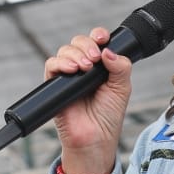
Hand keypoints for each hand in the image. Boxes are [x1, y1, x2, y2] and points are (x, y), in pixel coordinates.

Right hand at [44, 27, 131, 173]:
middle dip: (87, 45)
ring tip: (85, 67)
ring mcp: (69, 76)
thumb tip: (108, 50)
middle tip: (94, 59)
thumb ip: (121, 67)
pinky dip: (61, 63)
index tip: (103, 38)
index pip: (96, 42)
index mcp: (101, 66)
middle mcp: (83, 68)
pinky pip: (51, 65)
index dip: (98, 35)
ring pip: (65, 51)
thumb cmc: (108, 116)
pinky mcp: (55, 85)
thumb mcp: (122, 88)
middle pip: (79, 42)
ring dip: (75, 54)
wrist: (95, 139)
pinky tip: (72, 70)